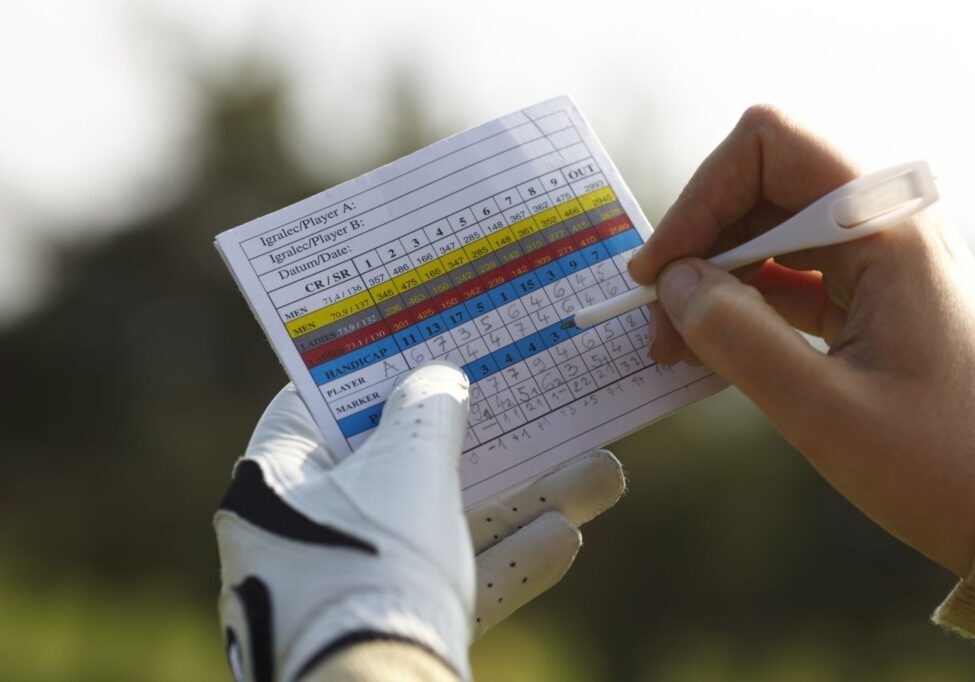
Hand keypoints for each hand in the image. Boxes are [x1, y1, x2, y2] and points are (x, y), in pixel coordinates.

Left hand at [215, 361, 623, 680]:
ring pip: (442, 525)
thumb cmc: (374, 565)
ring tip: (596, 473)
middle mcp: (304, 533)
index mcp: (277, 482)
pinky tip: (565, 537)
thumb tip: (439, 378)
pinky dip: (502, 560)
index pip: (316, 404)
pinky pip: (449, 580)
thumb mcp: (407, 468)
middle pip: (400, 465)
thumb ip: (426, 411)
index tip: (416, 344)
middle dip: (479, 440)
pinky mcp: (386, 627)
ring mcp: (347, 586)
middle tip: (520, 399)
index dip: (368, 370)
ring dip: (518, 501)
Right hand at [627, 105, 974, 576]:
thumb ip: (741, 340)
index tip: (660, 270)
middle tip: (659, 320)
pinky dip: (738, 302)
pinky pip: (783, 273)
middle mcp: (882, 227)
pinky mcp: (863, 294)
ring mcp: (874, 259)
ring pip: (765, 230)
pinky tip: (713, 346)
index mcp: (887, 231)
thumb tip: (673, 285)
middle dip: (698, 245)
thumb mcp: (827, 413)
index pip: (771, 147)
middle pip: (760, 186)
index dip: (700, 196)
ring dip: (711, 277)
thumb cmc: (943, 466)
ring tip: (678, 342)